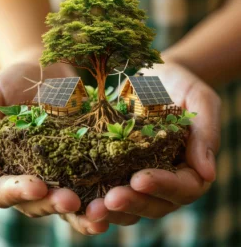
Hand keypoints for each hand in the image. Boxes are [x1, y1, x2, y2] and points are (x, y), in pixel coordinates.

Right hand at [0, 61, 109, 230]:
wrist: (44, 68)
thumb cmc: (11, 82)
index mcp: (3, 164)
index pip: (4, 190)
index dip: (18, 192)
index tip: (37, 186)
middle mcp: (30, 172)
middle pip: (37, 201)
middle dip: (53, 203)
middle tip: (71, 201)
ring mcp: (58, 167)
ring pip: (66, 198)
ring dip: (82, 211)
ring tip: (98, 213)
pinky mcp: (82, 157)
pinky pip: (91, 179)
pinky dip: (102, 190)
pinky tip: (117, 192)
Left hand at [61, 62, 220, 233]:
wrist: (153, 76)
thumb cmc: (180, 86)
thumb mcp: (199, 101)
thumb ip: (206, 133)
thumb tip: (208, 173)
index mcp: (188, 166)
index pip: (183, 187)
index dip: (162, 187)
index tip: (139, 179)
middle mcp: (164, 178)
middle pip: (154, 204)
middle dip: (132, 203)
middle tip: (109, 200)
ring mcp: (139, 174)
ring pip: (130, 203)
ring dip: (111, 209)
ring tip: (90, 208)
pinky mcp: (117, 167)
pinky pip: (108, 186)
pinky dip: (95, 195)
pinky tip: (78, 197)